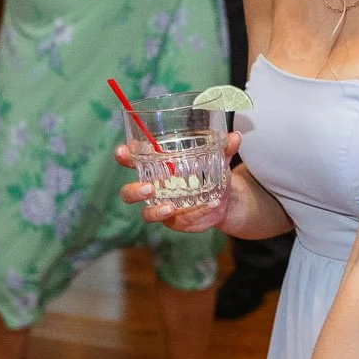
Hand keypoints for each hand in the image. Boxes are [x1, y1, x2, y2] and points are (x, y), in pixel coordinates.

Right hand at [117, 132, 241, 229]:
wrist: (227, 198)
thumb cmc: (212, 172)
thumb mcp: (218, 158)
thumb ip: (224, 147)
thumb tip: (235, 136)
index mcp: (156, 168)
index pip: (132, 161)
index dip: (124, 157)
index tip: (123, 151)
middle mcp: (154, 189)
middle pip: (128, 193)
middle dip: (133, 190)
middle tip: (149, 188)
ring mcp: (162, 207)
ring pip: (146, 214)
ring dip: (155, 211)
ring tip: (169, 207)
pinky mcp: (176, 222)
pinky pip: (179, 221)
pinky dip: (195, 213)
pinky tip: (210, 205)